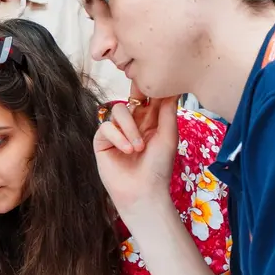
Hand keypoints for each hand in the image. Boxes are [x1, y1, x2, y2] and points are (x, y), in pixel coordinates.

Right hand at [94, 87, 178, 217]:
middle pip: (132, 98)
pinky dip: (118, 137)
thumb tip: (172, 87)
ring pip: (118, 110)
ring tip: (138, 148)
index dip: (150, 89)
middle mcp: (133, 123)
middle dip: (137, 96)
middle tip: (142, 100)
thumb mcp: (168, 136)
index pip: (148, 97)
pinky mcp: (102, 141)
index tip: (156, 83)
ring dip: (130, 128)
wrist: (143, 191)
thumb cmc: (158, 167)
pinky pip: (106, 127)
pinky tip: (127, 151)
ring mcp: (117, 131)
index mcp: (150, 121)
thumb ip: (168, 111)